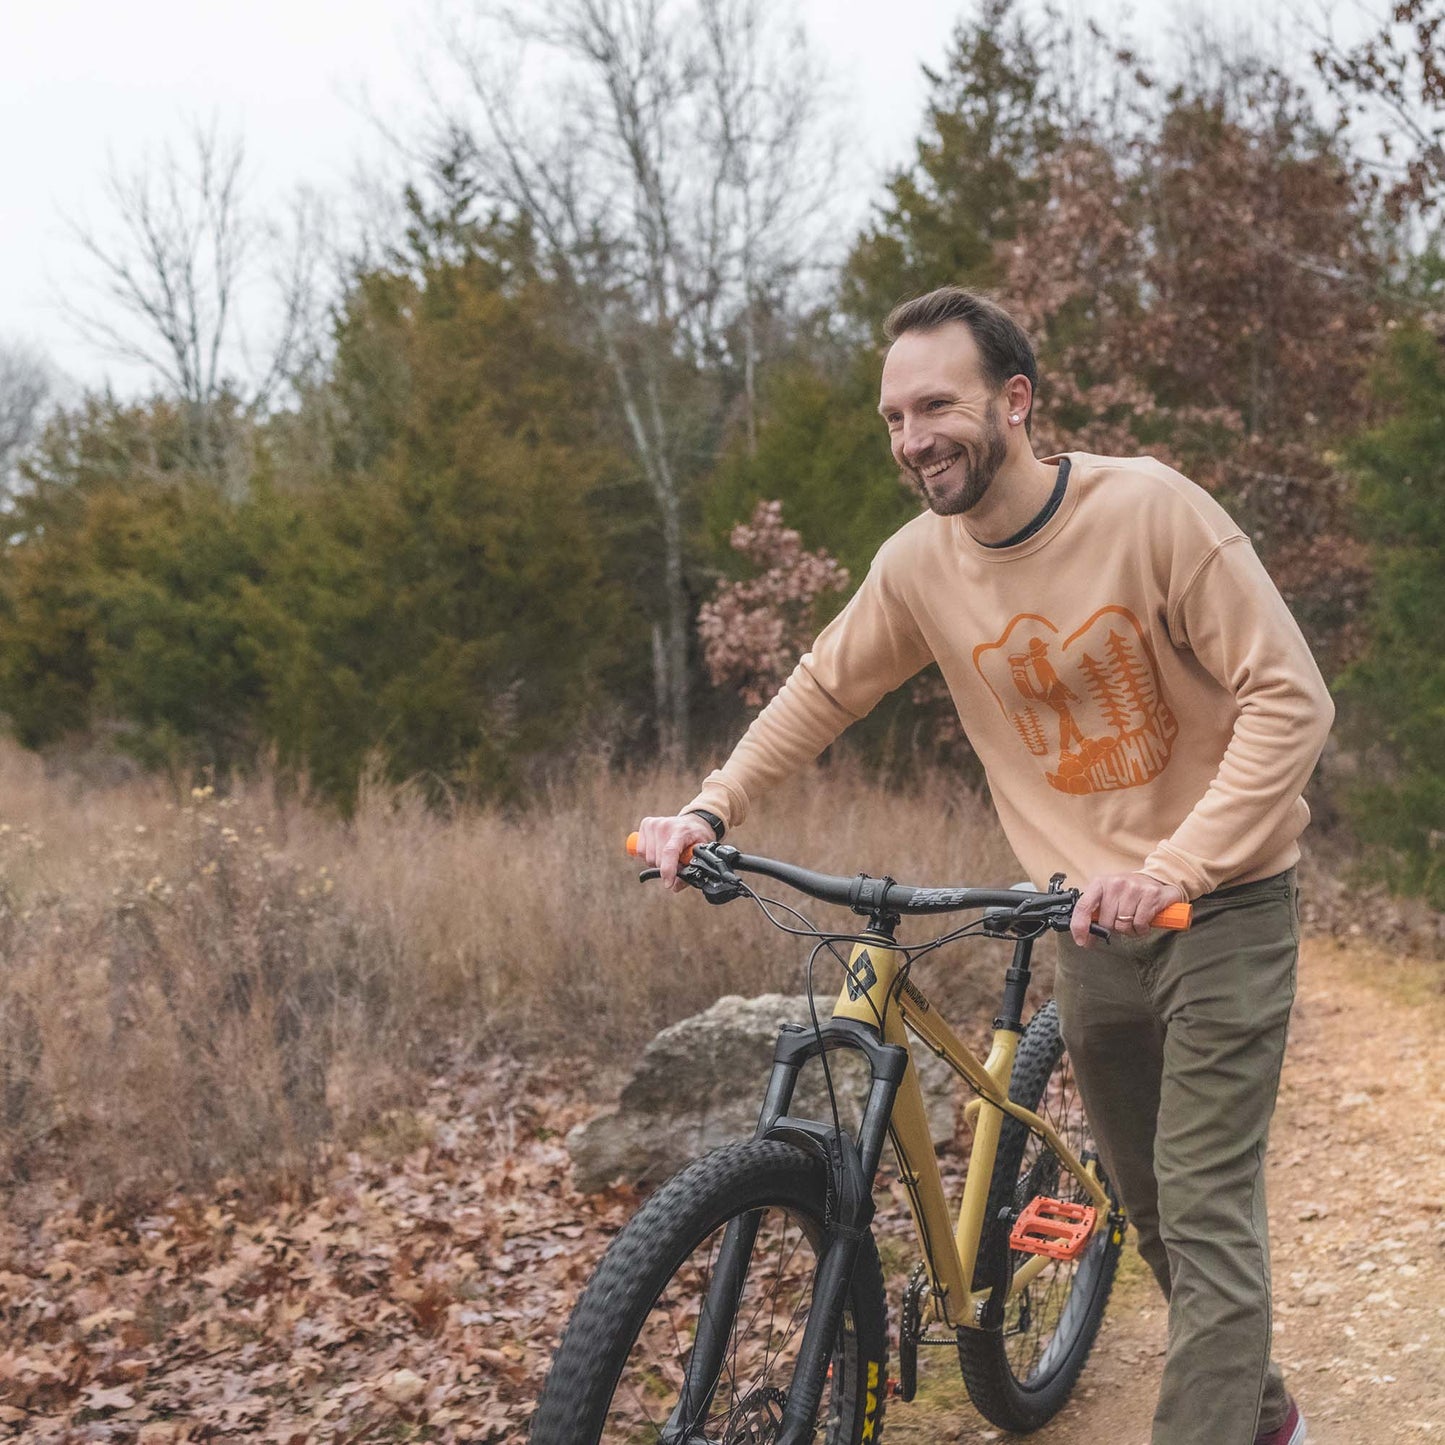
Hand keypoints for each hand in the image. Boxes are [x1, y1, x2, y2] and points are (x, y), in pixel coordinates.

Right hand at [634, 813, 719, 892]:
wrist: (692, 822)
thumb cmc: (696, 838)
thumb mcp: (700, 853)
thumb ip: (689, 870)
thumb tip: (674, 887)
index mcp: (682, 831)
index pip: (669, 852)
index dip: (667, 870)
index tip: (668, 884)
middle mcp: (665, 825)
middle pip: (657, 860)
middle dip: (666, 868)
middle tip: (677, 863)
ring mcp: (654, 824)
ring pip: (648, 858)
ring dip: (657, 862)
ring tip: (668, 855)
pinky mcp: (645, 824)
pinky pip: (640, 851)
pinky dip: (648, 855)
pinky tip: (659, 849)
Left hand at [1069, 872, 1185, 946]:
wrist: (1157, 880)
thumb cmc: (1128, 892)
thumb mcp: (1108, 897)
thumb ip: (1094, 915)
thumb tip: (1084, 939)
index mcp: (1100, 883)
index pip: (1083, 906)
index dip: (1079, 926)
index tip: (1080, 940)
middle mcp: (1115, 883)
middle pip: (1106, 922)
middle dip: (1113, 927)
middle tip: (1121, 920)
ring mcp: (1133, 888)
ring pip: (1123, 925)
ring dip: (1129, 930)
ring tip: (1133, 920)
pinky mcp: (1150, 894)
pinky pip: (1139, 924)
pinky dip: (1141, 929)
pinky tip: (1144, 921)